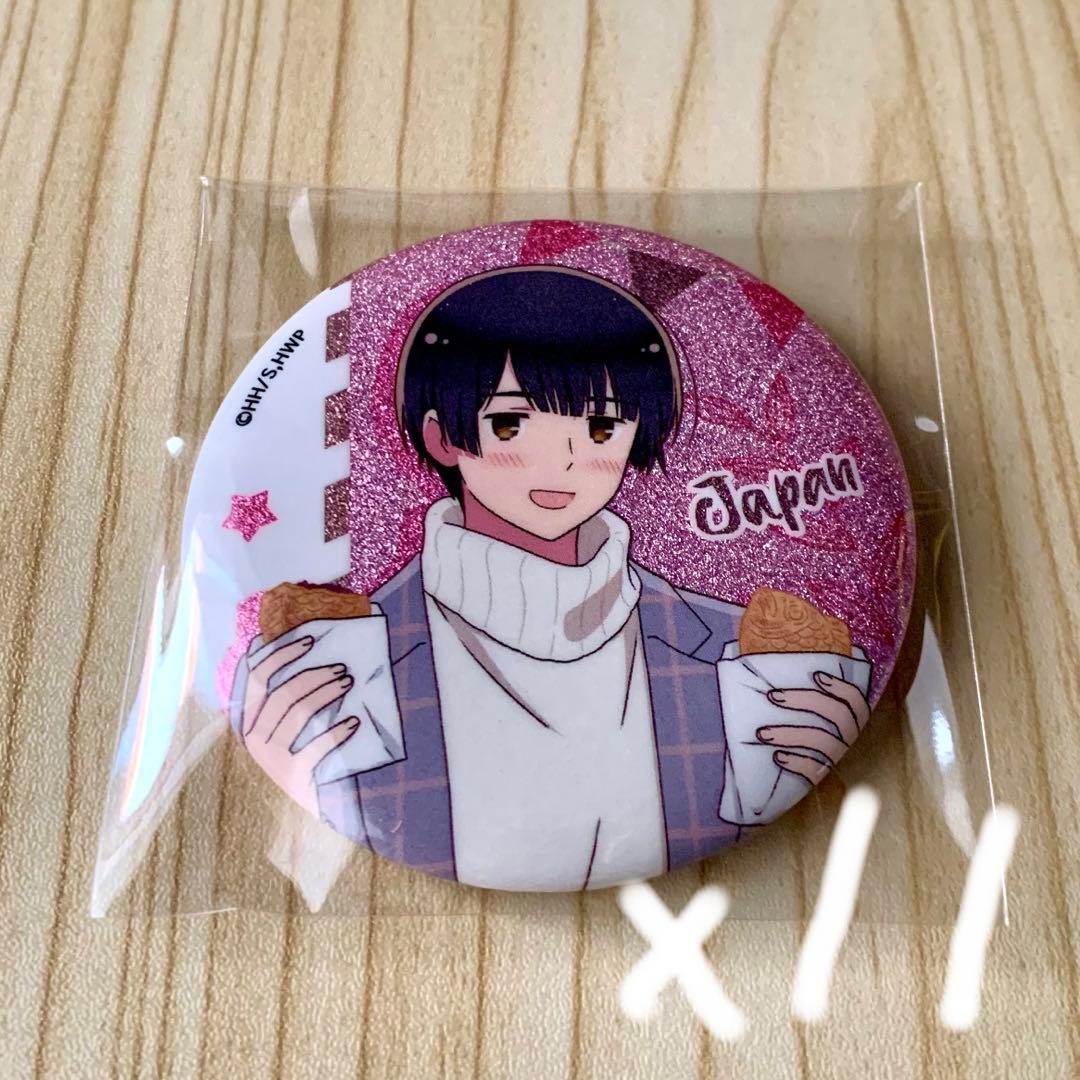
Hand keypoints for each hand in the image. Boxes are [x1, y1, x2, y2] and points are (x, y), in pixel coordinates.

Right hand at [240, 635, 359, 816]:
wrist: (312, 812)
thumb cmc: (305, 760)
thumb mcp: (287, 731)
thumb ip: (288, 701)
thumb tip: (307, 652)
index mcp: (249, 723)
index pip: (256, 678)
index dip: (280, 654)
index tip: (309, 639)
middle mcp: (254, 740)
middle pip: (281, 694)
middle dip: (313, 675)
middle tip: (341, 667)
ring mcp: (272, 760)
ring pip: (297, 713)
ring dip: (326, 693)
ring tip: (348, 683)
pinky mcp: (294, 777)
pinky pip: (316, 746)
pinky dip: (337, 731)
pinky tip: (354, 722)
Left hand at [755, 671, 869, 784]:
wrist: (782, 767)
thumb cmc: (789, 717)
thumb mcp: (794, 697)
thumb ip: (785, 676)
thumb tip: (744, 648)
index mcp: (846, 712)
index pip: (854, 699)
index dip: (840, 687)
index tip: (816, 675)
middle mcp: (846, 733)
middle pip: (836, 715)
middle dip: (804, 701)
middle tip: (772, 696)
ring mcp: (835, 754)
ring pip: (821, 742)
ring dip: (791, 734)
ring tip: (762, 733)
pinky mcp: (821, 774)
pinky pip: (814, 769)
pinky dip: (796, 762)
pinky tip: (776, 756)